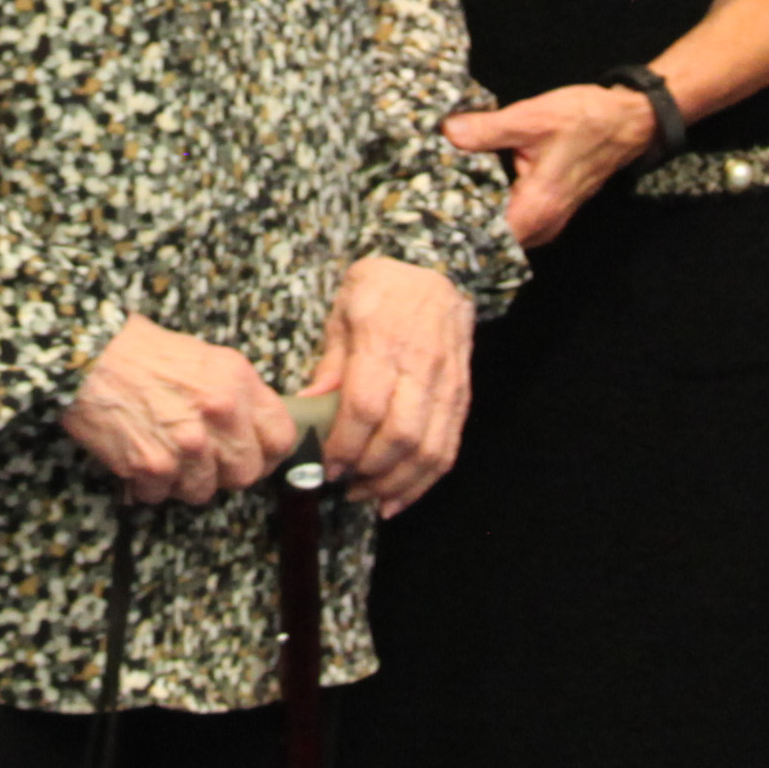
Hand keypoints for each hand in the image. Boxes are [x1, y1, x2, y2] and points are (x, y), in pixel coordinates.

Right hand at [62, 318, 298, 507]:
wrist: (88, 356)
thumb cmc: (141, 352)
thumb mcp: (207, 358)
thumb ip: (237, 395)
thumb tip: (254, 429)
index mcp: (238, 382)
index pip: (281, 438)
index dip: (267, 453)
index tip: (254, 456)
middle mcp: (220, 414)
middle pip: (246, 474)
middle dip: (224, 472)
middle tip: (203, 460)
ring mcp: (188, 444)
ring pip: (203, 491)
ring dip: (183, 480)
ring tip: (163, 452)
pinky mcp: (153, 466)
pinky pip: (160, 496)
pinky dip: (147, 484)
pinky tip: (138, 455)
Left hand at [298, 256, 475, 513]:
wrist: (437, 270)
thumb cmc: (383, 287)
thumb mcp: (344, 309)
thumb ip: (331, 361)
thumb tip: (307, 407)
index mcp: (385, 341)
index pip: (366, 406)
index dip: (345, 444)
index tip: (326, 464)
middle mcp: (422, 367)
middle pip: (400, 436)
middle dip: (368, 470)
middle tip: (342, 484)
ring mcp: (447, 385)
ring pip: (429, 450)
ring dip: (397, 483)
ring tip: (367, 496)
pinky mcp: (461, 398)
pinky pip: (448, 448)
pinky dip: (424, 481)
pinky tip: (398, 497)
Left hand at [444, 84, 660, 249]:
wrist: (627, 121)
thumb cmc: (586, 120)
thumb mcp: (532, 117)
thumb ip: (488, 129)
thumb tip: (448, 133)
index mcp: (538, 206)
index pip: (486, 235)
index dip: (455, 227)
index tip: (426, 212)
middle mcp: (543, 223)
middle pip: (491, 237)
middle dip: (460, 220)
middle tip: (425, 200)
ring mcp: (548, 221)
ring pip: (502, 230)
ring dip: (477, 215)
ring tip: (441, 195)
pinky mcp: (548, 211)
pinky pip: (513, 220)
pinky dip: (493, 208)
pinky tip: (471, 189)